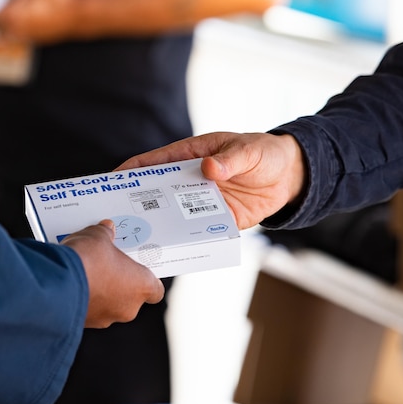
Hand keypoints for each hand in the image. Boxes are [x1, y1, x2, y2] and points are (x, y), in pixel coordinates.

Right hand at [61, 220, 163, 327]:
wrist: (55, 285)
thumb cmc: (86, 262)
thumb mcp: (97, 237)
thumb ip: (104, 234)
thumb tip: (105, 230)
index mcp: (141, 286)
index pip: (154, 289)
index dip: (145, 278)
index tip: (136, 268)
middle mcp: (127, 308)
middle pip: (129, 296)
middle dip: (117, 282)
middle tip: (106, 266)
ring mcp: (105, 319)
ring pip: (108, 305)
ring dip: (99, 292)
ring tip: (85, 274)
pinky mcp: (84, 325)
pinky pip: (88, 310)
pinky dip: (83, 300)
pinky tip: (72, 285)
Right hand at [118, 132, 306, 229]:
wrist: (290, 177)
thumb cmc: (265, 153)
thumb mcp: (248, 151)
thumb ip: (229, 160)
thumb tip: (208, 169)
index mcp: (192, 155)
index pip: (156, 162)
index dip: (134, 170)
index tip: (113, 180)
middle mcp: (191, 180)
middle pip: (158, 192)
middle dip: (138, 203)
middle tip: (115, 216)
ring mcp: (202, 202)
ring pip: (174, 215)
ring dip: (160, 226)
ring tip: (138, 239)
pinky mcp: (217, 220)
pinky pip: (197, 232)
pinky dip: (186, 241)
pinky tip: (173, 252)